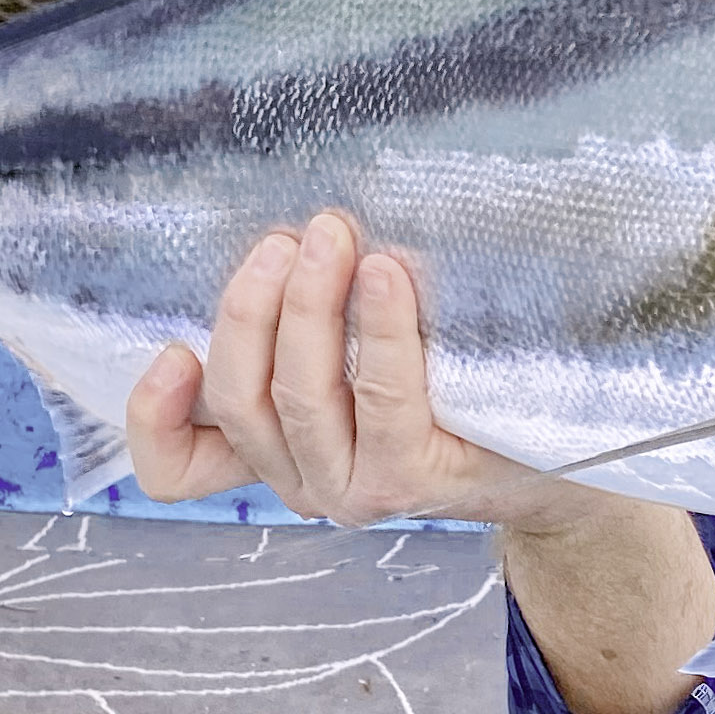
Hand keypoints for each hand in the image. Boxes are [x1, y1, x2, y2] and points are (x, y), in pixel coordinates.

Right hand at [125, 210, 605, 530]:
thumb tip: (283, 224)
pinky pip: (381, 394)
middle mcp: (304, 478)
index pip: (177, 466)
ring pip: (297, 396)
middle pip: (239, 397)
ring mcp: (353, 489)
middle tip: (289, 237)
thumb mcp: (363, 347)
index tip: (172, 350)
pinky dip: (377, 327)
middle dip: (251, 308)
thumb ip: (309, 316)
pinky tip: (386, 273)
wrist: (561, 449)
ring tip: (333, 236)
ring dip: (307, 306)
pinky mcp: (410, 481)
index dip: (153, 416)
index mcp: (274, 449)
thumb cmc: (452, 379)